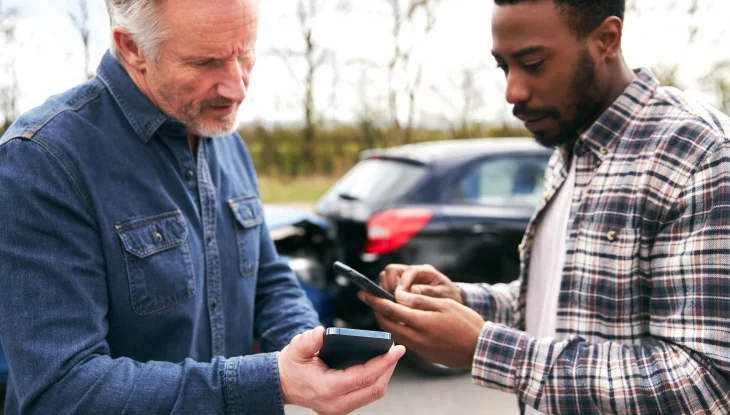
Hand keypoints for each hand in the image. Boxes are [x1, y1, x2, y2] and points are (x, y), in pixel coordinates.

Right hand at [278, 326, 405, 414]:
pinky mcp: (343, 407)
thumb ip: (308, 341)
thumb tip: (321, 332)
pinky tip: (379, 367)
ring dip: (384, 375)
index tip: (397, 350)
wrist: (282, 384)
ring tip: (390, 356)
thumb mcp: (296, 349)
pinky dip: (376, 380)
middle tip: (397, 350)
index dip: (384, 362)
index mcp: (327, 389)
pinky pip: (366, 395)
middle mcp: (336, 404)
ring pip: (373, 394)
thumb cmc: (291, 366)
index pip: (364, 377)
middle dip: (389, 368)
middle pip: (374, 389)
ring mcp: (340, 409)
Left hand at [359, 290, 483, 369]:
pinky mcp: (424, 355)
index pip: (390, 310)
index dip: (374, 300)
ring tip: (384, 308)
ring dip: (386, 321)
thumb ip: (419, 300)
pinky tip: (401, 321)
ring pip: (394, 334)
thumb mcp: (445, 304)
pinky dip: (398, 329)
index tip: (363, 293)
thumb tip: (398, 295)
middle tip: (371, 299)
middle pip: (387, 324)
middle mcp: (417, 338)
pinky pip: (405, 341)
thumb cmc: (467, 322)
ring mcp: (420, 349)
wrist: (481, 349)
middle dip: (376, 311)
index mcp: (422, 323)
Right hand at [379, 264, 462, 303]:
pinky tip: (393, 307)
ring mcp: (404, 279)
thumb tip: (412, 291)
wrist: (451, 302)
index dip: (401, 284)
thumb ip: (428, 292)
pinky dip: (386, 297)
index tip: (398, 298)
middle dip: (389, 286)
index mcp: (424, 271)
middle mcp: (412, 272)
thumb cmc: (449, 297)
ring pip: (385, 278)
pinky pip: (386, 288)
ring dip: (386, 291)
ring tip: (392, 305)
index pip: (407, 271)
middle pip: (391, 271)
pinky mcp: (399, 287)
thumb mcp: (444, 295)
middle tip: (393, 301)